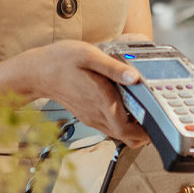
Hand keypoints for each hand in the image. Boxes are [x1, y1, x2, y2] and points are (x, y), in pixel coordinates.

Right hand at [14, 40, 149, 146]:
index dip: (145, 131)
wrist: (37, 71)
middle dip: (144, 133)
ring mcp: (91, 117)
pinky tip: (126, 106)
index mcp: (100, 101)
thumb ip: (114, 67)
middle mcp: (96, 114)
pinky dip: (121, 123)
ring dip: (133, 129)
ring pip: (118, 134)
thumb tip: (135, 76)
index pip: (126, 129)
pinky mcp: (88, 115)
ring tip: (144, 112)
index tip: (157, 123)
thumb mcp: (89, 55)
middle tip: (155, 118)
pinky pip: (109, 126)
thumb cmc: (60, 61)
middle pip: (126, 137)